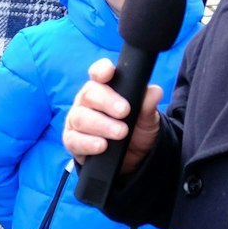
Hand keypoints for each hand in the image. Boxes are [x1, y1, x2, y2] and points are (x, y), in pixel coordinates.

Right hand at [63, 57, 161, 174]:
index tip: (109, 73)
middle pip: (89, 94)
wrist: (134, 158)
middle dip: (106, 101)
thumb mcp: (147, 118)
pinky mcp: (72, 141)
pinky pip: (74, 140)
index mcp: (104, 89)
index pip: (98, 73)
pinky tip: (102, 146)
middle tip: (124, 111)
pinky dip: (88, 143)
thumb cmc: (136, 130)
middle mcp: (87, 102)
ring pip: (80, 117)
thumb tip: (155, 92)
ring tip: (120, 132)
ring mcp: (77, 121)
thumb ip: (148, 105)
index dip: (101, 70)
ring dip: (101, 125)